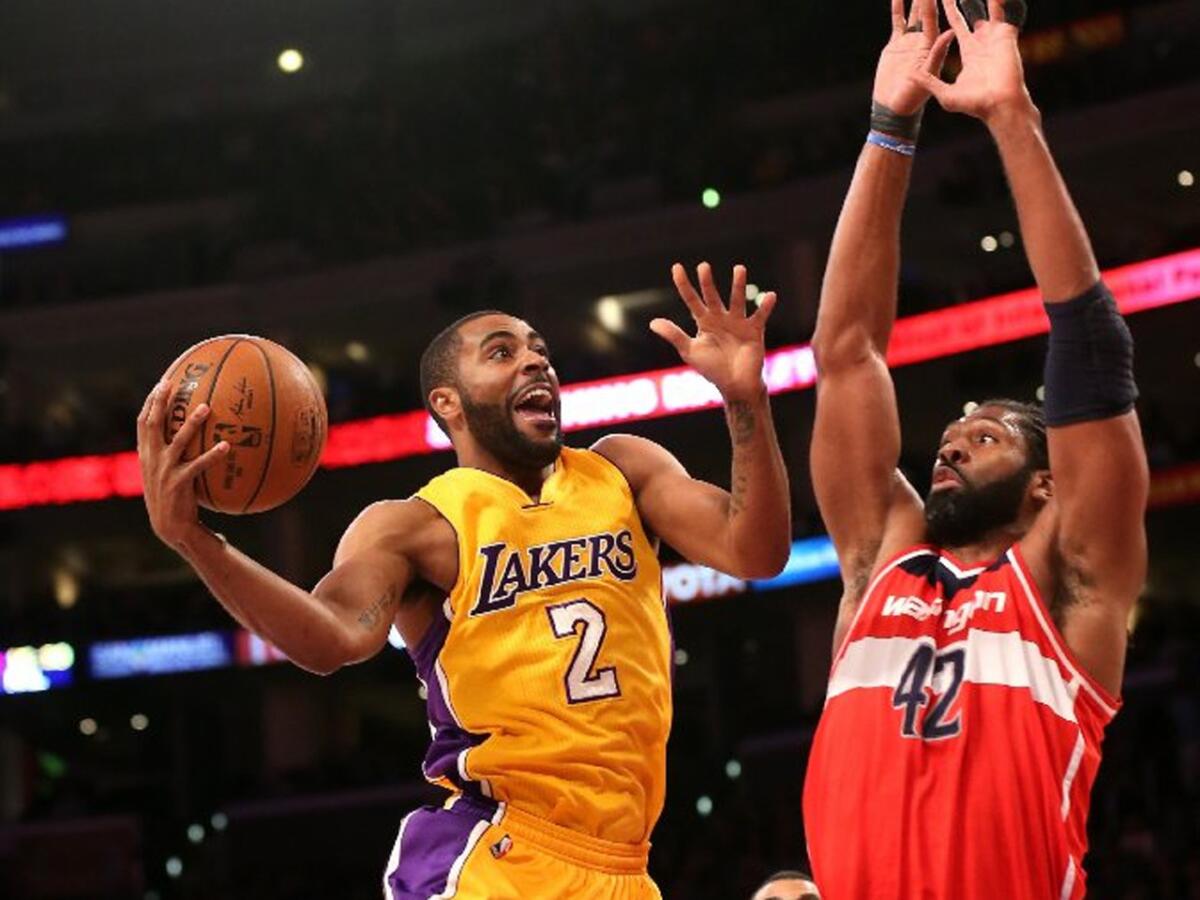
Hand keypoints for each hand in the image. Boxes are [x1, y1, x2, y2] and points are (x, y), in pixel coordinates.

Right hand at [137, 379, 228, 548]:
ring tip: (206, 407)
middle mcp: (152, 459)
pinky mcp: (178, 483)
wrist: (169, 527)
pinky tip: (226, 446)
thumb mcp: (165, 472)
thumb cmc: (173, 497)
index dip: (151, 402)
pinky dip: (212, 455)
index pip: (143, 422)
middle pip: (152, 423)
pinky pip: (198, 465)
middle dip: (161, 402)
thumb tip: (189, 433)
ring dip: (192, 423)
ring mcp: (164, 470)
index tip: (162, 382)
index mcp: (147, 454)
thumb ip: (170, 453)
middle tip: (173, 383)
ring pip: (177, 440)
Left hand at [652, 263, 776, 402]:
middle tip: (703, 266)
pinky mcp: (754, 330)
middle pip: (712, 296)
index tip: (676, 267)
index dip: (683, 284)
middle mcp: (721, 318)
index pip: (692, 299)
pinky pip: (760, 315)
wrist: (735, 385)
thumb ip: (674, 335)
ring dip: (738, 285)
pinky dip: (765, 306)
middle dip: (707, 282)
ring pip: (737, 300)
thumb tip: (652, 322)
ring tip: (739, 269)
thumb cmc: (712, 369)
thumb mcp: (690, 351)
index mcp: (704, 322)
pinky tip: (770, 295)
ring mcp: (738, 322)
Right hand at [873, 0, 952, 115]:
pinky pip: (898, 22)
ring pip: (914, 14)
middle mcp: (923, 41)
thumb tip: (950, 32)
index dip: (936, 1)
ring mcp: (910, 42)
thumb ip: (937, 55)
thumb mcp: (928, 76)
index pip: (934, 18)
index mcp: (931, 46)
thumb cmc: (913, 98)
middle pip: (926, 12)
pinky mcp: (896, 46)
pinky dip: (898, 9)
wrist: (894, 109)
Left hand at [909, 0, 1031, 123]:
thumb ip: (929, 81)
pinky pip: (1003, 13)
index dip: (947, 12)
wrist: (998, 106)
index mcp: (967, 52)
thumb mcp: (945, 93)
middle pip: (967, 15)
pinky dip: (999, 2)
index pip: (954, 26)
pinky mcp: (1006, 35)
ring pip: (987, 10)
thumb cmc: (975, 104)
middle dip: (957, 1)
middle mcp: (980, 42)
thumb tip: (910, 76)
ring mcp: (994, 38)